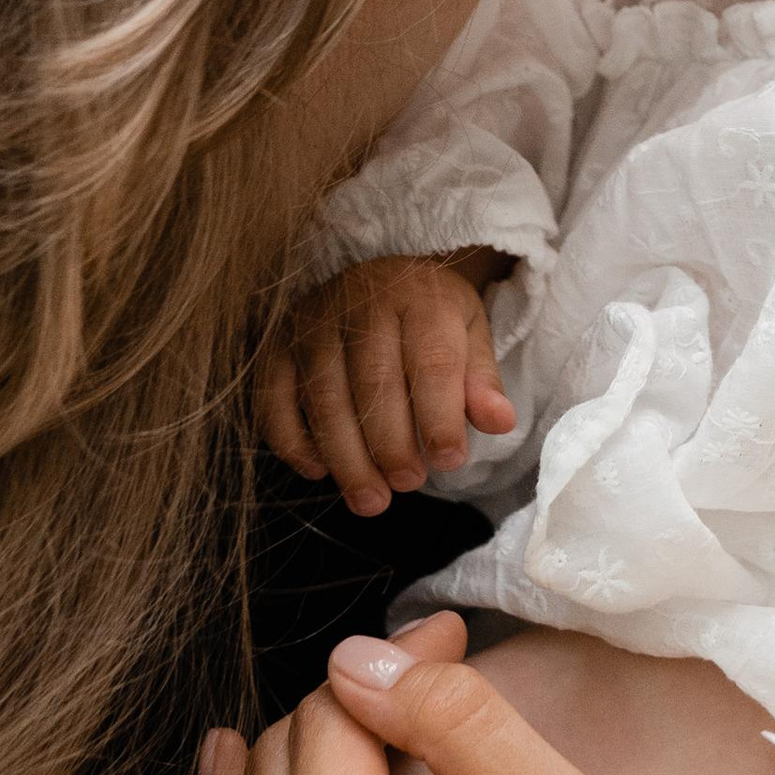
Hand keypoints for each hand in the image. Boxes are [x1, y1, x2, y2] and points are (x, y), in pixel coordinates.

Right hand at [255, 249, 513, 512]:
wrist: (376, 275)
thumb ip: (481, 380)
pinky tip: (318, 470)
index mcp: (421, 299)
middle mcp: (362, 304)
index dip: (440, 417)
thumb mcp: (468, 333)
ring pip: (324, 398)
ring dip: (346, 457)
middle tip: (408, 484)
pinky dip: (293, 441)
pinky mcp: (276, 346)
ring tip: (370, 499)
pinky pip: (274, 399)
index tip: (450, 461)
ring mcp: (312, 324)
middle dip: (391, 444)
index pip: (432, 361)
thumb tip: (500, 423)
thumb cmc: (428, 315)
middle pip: (373, 384)